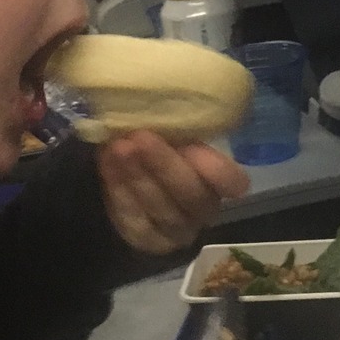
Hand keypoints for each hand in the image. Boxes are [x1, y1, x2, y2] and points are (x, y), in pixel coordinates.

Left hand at [97, 132, 249, 254]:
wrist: (128, 185)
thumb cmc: (156, 149)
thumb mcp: (169, 135)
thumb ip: (172, 127)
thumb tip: (156, 98)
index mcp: (218, 181)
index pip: (232, 182)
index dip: (219, 170)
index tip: (195, 147)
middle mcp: (202, 210)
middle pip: (190, 193)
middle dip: (164, 164)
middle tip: (139, 137)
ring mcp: (176, 230)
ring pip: (160, 207)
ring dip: (137, 175)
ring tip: (117, 147)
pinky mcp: (148, 241)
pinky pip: (133, 217)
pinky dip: (118, 188)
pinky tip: (107, 163)